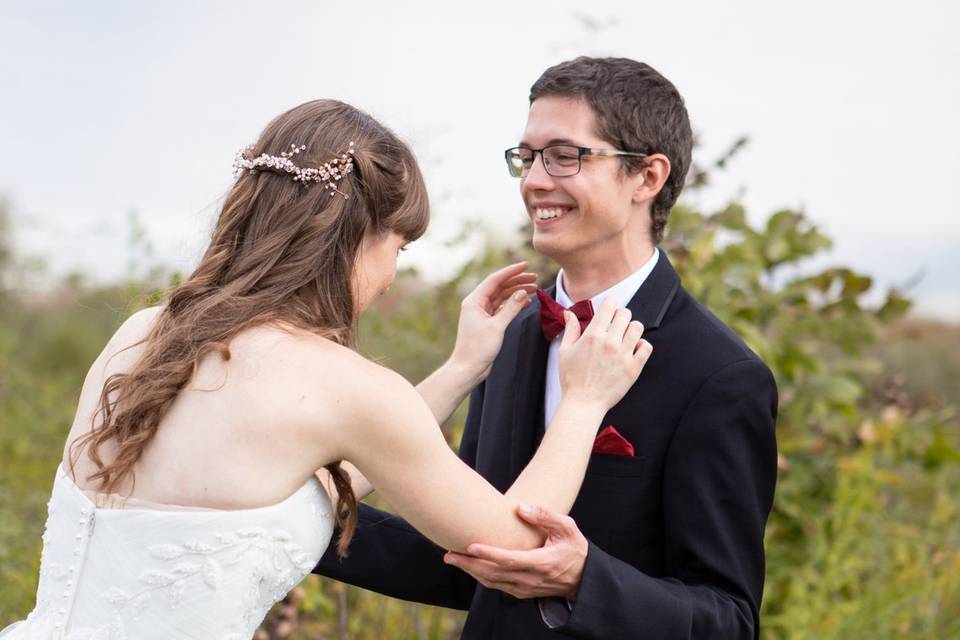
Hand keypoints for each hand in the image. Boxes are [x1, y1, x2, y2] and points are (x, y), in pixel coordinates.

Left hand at [443, 504, 587, 600]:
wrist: (584, 577)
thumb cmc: (574, 547)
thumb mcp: (567, 527)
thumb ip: (545, 516)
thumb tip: (521, 507)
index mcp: (541, 562)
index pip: (509, 560)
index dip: (489, 554)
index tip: (470, 546)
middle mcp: (530, 579)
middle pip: (494, 574)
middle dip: (469, 565)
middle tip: (448, 555)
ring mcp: (525, 588)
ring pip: (492, 582)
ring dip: (471, 571)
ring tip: (452, 558)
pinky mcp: (522, 592)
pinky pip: (497, 586)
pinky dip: (481, 577)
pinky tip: (470, 567)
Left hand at [449, 262, 537, 380]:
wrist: (468, 368)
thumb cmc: (478, 348)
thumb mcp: (497, 326)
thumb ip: (511, 308)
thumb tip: (523, 292)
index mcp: (474, 301)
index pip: (495, 280)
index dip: (511, 272)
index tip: (526, 265)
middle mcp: (477, 304)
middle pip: (499, 286)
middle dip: (517, 281)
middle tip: (534, 278)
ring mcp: (482, 313)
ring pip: (502, 297)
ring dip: (517, 292)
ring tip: (534, 289)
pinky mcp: (488, 322)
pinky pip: (502, 308)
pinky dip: (514, 305)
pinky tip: (526, 303)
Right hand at [559, 297, 652, 411]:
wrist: (583, 403)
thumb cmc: (571, 378)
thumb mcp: (565, 351)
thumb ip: (570, 329)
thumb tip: (569, 312)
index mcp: (592, 335)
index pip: (609, 305)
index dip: (609, 306)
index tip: (607, 313)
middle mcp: (609, 342)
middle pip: (625, 314)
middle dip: (620, 316)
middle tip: (615, 326)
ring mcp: (623, 355)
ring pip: (637, 327)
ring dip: (631, 329)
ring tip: (625, 337)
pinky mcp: (633, 368)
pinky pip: (646, 347)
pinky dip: (642, 345)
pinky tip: (633, 349)